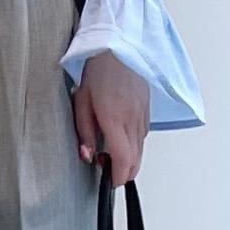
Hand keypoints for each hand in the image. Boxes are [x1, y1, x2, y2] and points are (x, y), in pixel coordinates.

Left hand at [72, 53, 149, 185]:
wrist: (119, 47)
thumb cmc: (99, 70)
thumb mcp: (81, 102)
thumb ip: (84, 132)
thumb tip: (87, 156)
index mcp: (115, 119)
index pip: (123, 161)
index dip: (118, 178)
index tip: (110, 182)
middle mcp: (133, 120)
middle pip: (136, 161)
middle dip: (123, 173)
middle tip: (106, 169)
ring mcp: (143, 116)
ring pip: (141, 150)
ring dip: (129, 159)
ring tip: (110, 151)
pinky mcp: (148, 111)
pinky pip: (143, 136)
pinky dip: (134, 144)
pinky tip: (121, 136)